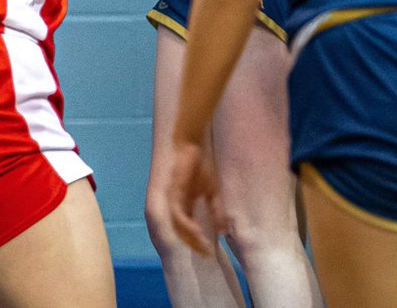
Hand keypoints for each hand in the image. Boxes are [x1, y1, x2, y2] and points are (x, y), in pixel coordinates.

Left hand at [168, 139, 226, 256]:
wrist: (192, 142)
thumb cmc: (202, 164)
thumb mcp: (212, 190)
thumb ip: (216, 209)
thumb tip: (223, 230)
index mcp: (185, 204)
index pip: (188, 228)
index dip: (197, 241)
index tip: (210, 252)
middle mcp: (176, 204)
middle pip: (180, 231)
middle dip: (193, 244)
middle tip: (206, 254)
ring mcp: (172, 199)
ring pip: (177, 226)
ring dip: (190, 238)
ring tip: (203, 247)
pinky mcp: (172, 192)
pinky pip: (177, 213)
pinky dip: (186, 224)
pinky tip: (196, 231)